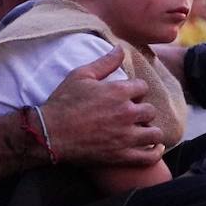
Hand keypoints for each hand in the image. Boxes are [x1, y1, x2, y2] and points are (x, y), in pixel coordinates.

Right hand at [42, 47, 164, 165]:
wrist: (49, 134)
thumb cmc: (63, 102)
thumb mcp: (81, 75)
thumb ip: (105, 62)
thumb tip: (121, 48)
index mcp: (118, 92)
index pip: (143, 87)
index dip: (136, 91)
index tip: (128, 96)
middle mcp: (126, 113)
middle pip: (150, 110)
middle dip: (142, 111)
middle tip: (132, 115)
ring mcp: (126, 136)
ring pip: (154, 134)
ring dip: (151, 131)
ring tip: (143, 131)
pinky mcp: (121, 156)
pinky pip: (149, 157)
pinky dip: (155, 154)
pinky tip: (155, 149)